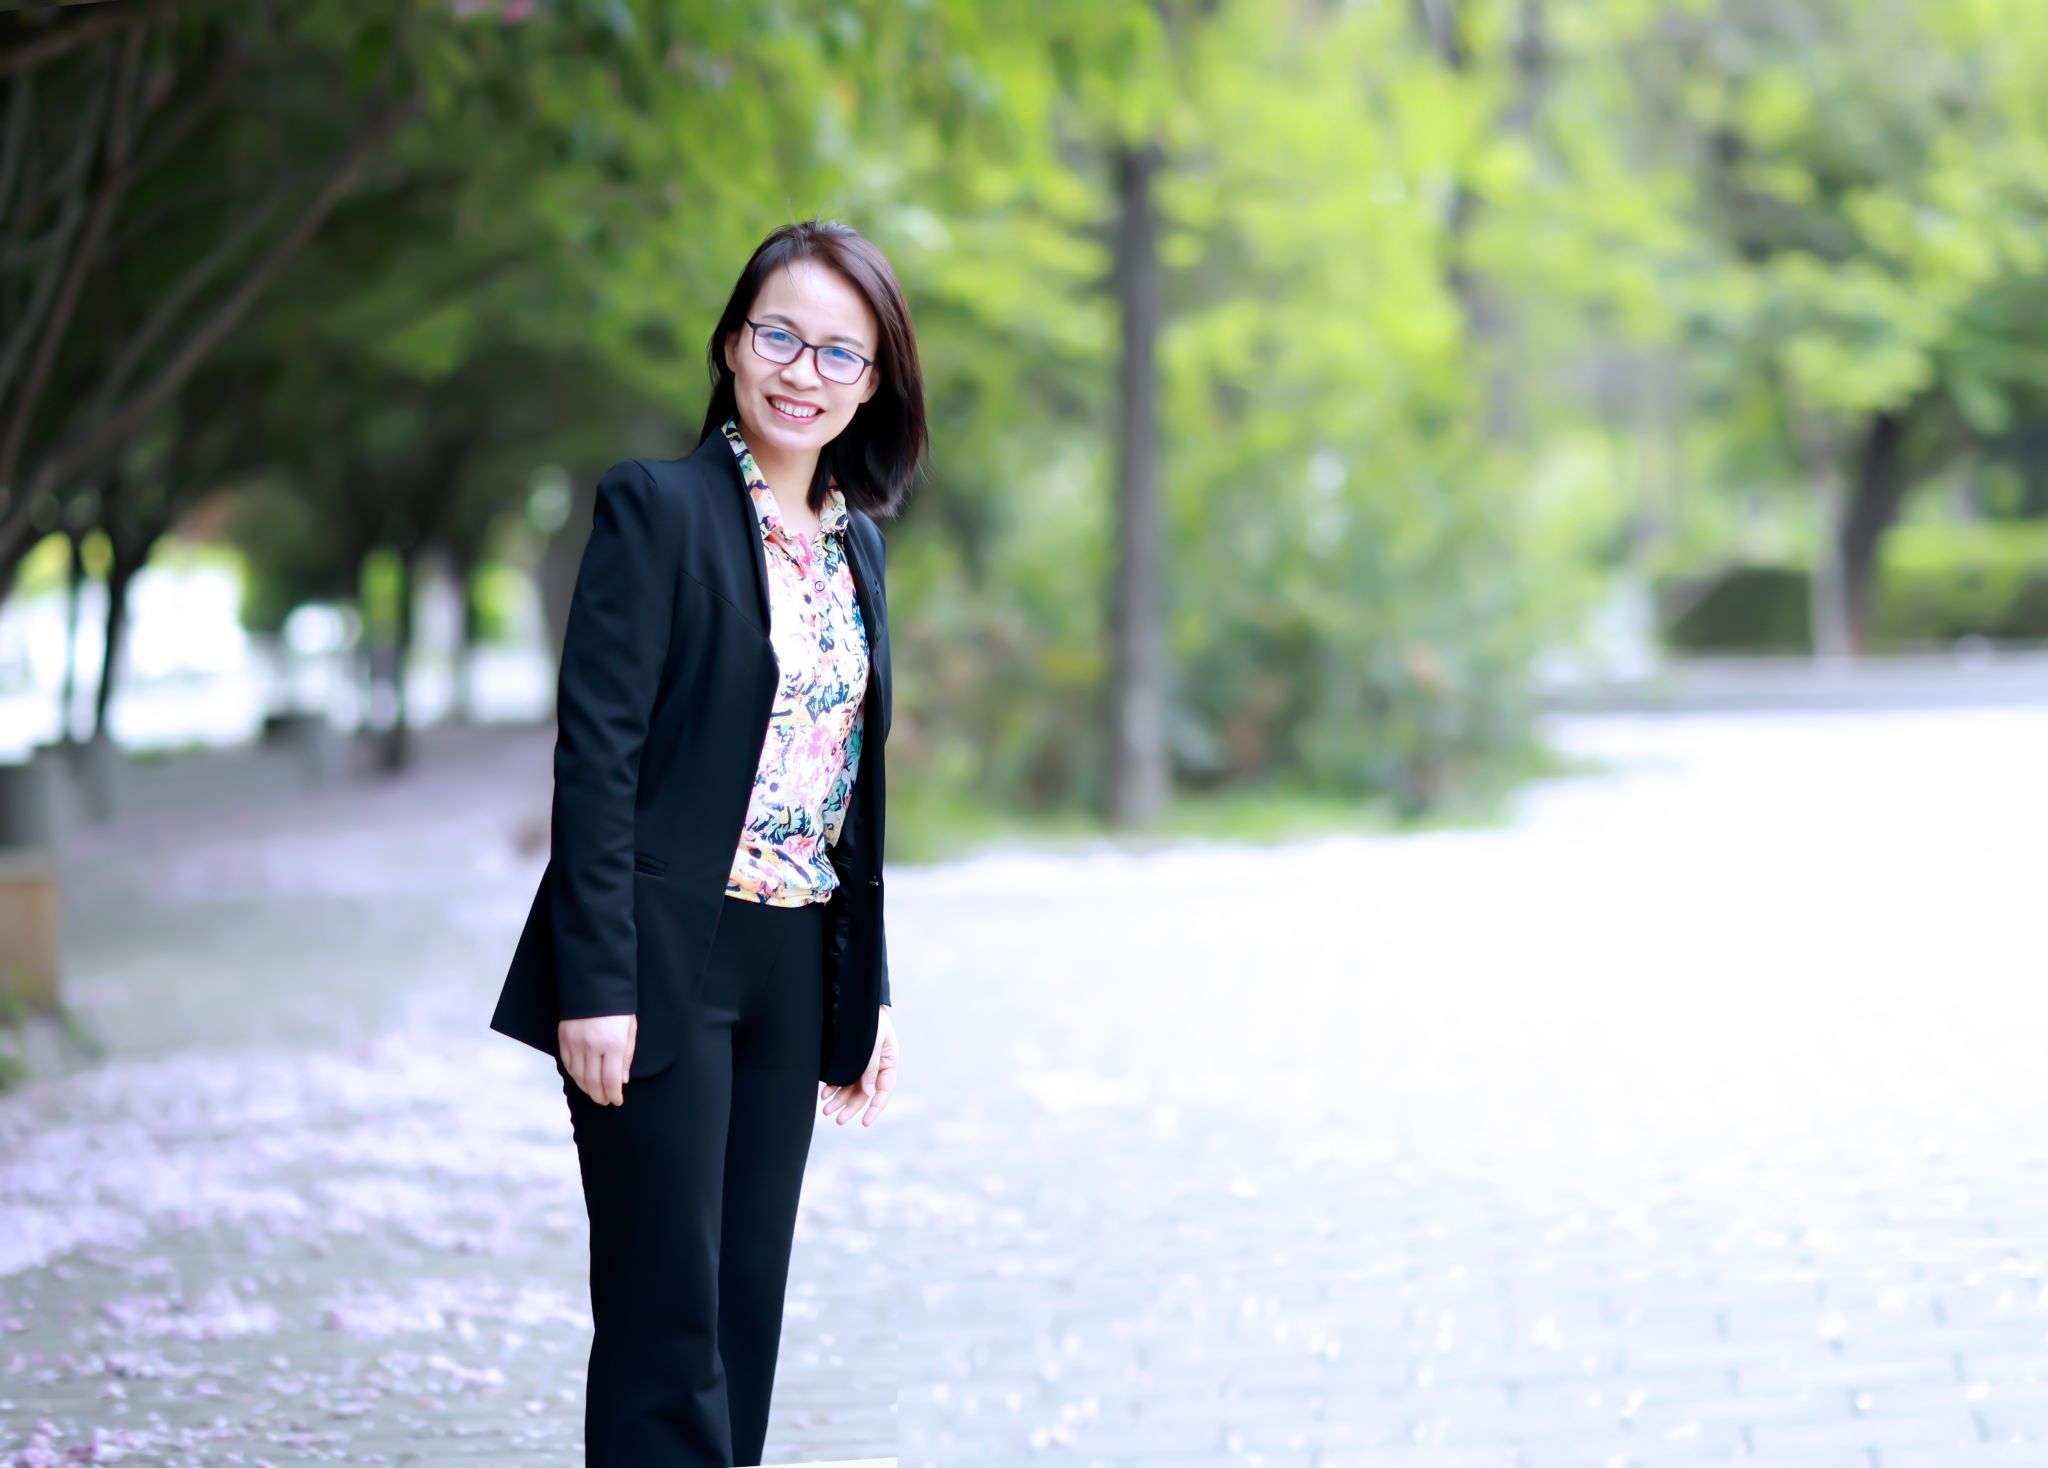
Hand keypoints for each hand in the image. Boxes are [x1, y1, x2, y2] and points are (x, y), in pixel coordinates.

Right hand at [560, 1013, 636, 1105]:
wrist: (594, 985)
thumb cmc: (618, 1007)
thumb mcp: (630, 1029)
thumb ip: (627, 1056)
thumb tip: (622, 1081)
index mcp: (613, 1044)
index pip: (612, 1080)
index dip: (614, 1095)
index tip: (617, 1101)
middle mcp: (592, 1046)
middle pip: (593, 1082)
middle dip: (600, 1096)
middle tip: (605, 1101)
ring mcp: (575, 1043)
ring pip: (578, 1076)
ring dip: (586, 1089)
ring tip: (595, 1093)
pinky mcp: (564, 1039)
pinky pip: (568, 1065)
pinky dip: (575, 1076)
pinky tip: (582, 1080)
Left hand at [820, 1005, 893, 1127]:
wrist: (856, 998)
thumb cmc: (870, 1019)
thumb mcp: (874, 1041)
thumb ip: (871, 1066)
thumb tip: (868, 1092)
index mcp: (888, 1062)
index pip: (883, 1091)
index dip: (875, 1108)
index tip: (865, 1122)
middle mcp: (875, 1067)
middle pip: (864, 1094)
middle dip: (850, 1108)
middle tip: (838, 1120)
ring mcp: (861, 1065)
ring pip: (850, 1089)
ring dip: (839, 1100)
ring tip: (826, 1110)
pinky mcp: (848, 1060)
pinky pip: (841, 1079)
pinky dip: (833, 1087)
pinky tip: (824, 1094)